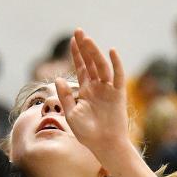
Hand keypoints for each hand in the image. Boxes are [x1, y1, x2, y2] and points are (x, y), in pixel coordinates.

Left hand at [57, 30, 131, 169]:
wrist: (104, 145)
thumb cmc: (87, 133)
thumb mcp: (71, 114)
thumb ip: (65, 96)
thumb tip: (57, 79)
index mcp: (85, 90)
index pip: (81, 67)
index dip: (77, 53)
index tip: (72, 39)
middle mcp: (97, 87)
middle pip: (91, 62)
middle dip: (84, 47)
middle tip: (78, 31)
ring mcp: (108, 89)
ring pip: (101, 66)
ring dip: (95, 52)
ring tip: (87, 39)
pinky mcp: (118, 94)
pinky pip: (117, 76)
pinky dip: (116, 64)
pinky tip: (111, 51)